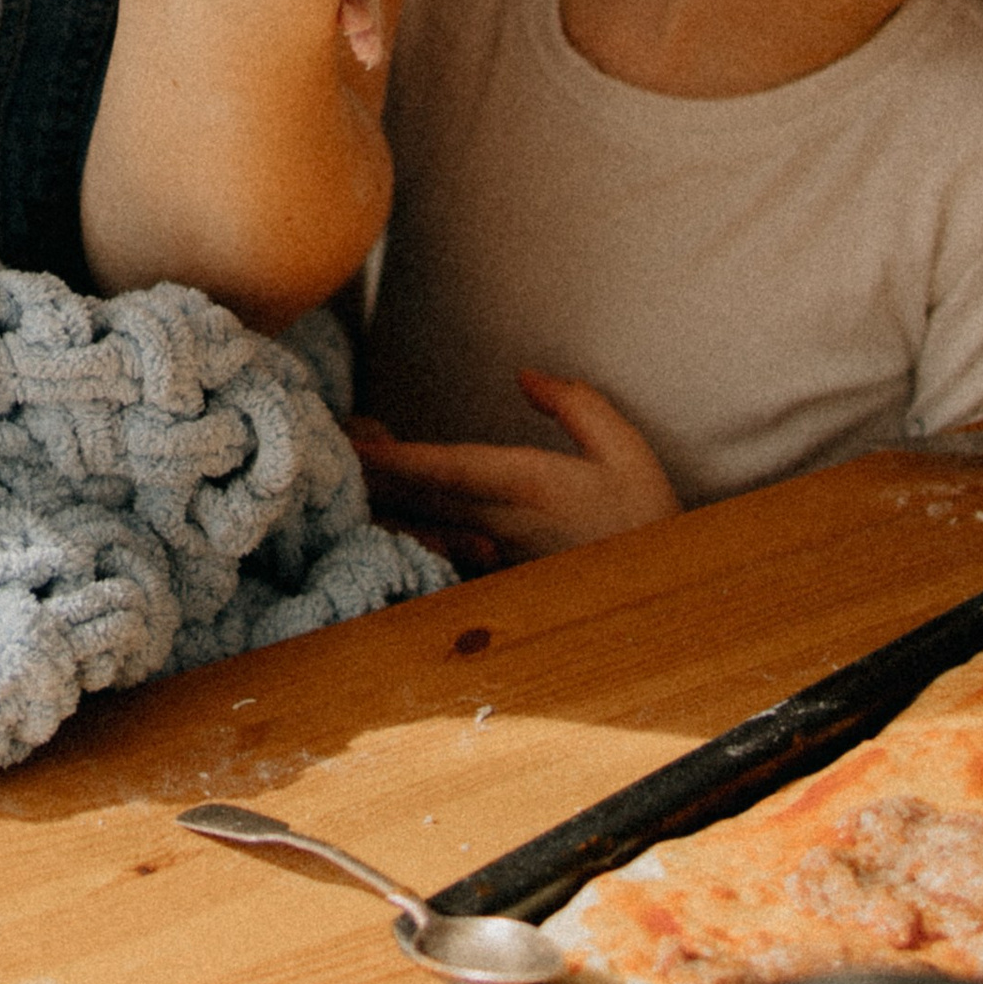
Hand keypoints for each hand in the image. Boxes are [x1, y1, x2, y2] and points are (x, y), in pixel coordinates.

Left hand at [350, 370, 681, 568]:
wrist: (665, 607)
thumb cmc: (648, 521)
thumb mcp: (627, 450)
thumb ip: (576, 405)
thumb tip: (525, 376)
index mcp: (530, 488)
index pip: (447, 469)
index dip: (394, 459)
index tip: (349, 444)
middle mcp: (501, 525)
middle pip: (417, 500)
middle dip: (367, 477)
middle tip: (317, 448)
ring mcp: (494, 558)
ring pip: (420, 528)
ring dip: (377, 504)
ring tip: (336, 477)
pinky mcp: (494, 578)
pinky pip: (437, 552)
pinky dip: (402, 533)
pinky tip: (377, 521)